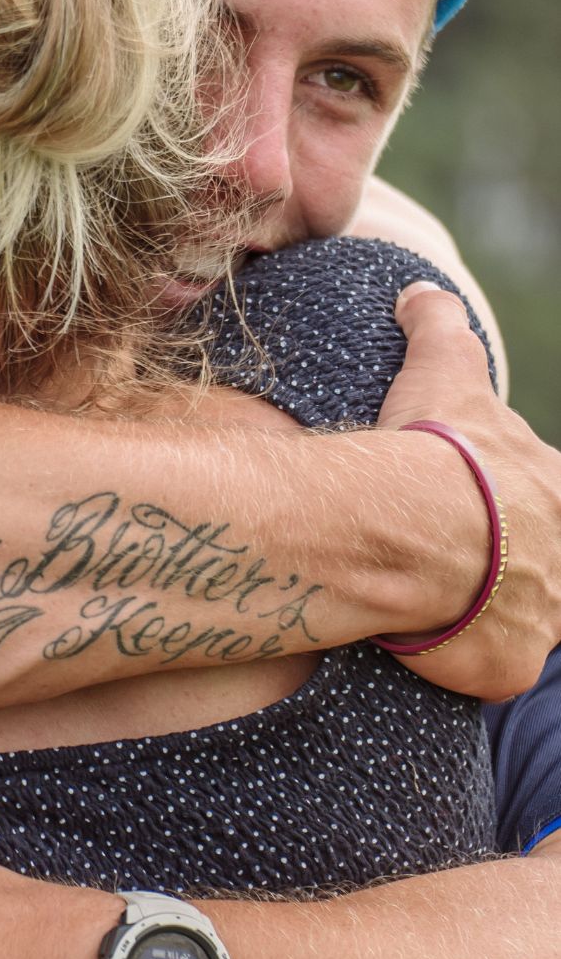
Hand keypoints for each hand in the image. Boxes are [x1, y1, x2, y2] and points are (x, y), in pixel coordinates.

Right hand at [380, 283, 560, 699]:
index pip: (554, 501)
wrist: (412, 524)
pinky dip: (458, 657)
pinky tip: (423, 636)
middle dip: (515, 563)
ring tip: (434, 597)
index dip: (523, 505)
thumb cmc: (441, 445)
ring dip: (487, 611)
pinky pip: (487, 666)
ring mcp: (542, 619)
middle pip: (548, 568)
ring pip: (522, 619)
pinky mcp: (507, 666)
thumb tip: (419, 291)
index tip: (489, 505)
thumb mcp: (445, 367)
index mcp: (560, 495)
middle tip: (459, 554)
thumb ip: (439, 324)